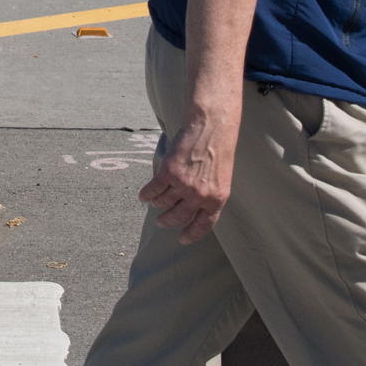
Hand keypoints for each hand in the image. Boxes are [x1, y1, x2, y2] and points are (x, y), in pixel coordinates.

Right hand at [137, 109, 234, 242]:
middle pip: (178, 217)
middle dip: (167, 221)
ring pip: (164, 203)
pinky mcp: (168, 173)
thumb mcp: (222, 177)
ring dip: (157, 203)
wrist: (211, 126)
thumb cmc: (219, 148)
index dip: (191, 234)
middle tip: (161, 222)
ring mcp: (183, 185)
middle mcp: (200, 195)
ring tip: (155, 201)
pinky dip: (146, 194)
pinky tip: (143, 196)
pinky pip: (153, 190)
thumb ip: (209, 195)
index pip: (203, 225)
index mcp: (217, 199)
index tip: (182, 239)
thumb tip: (193, 208)